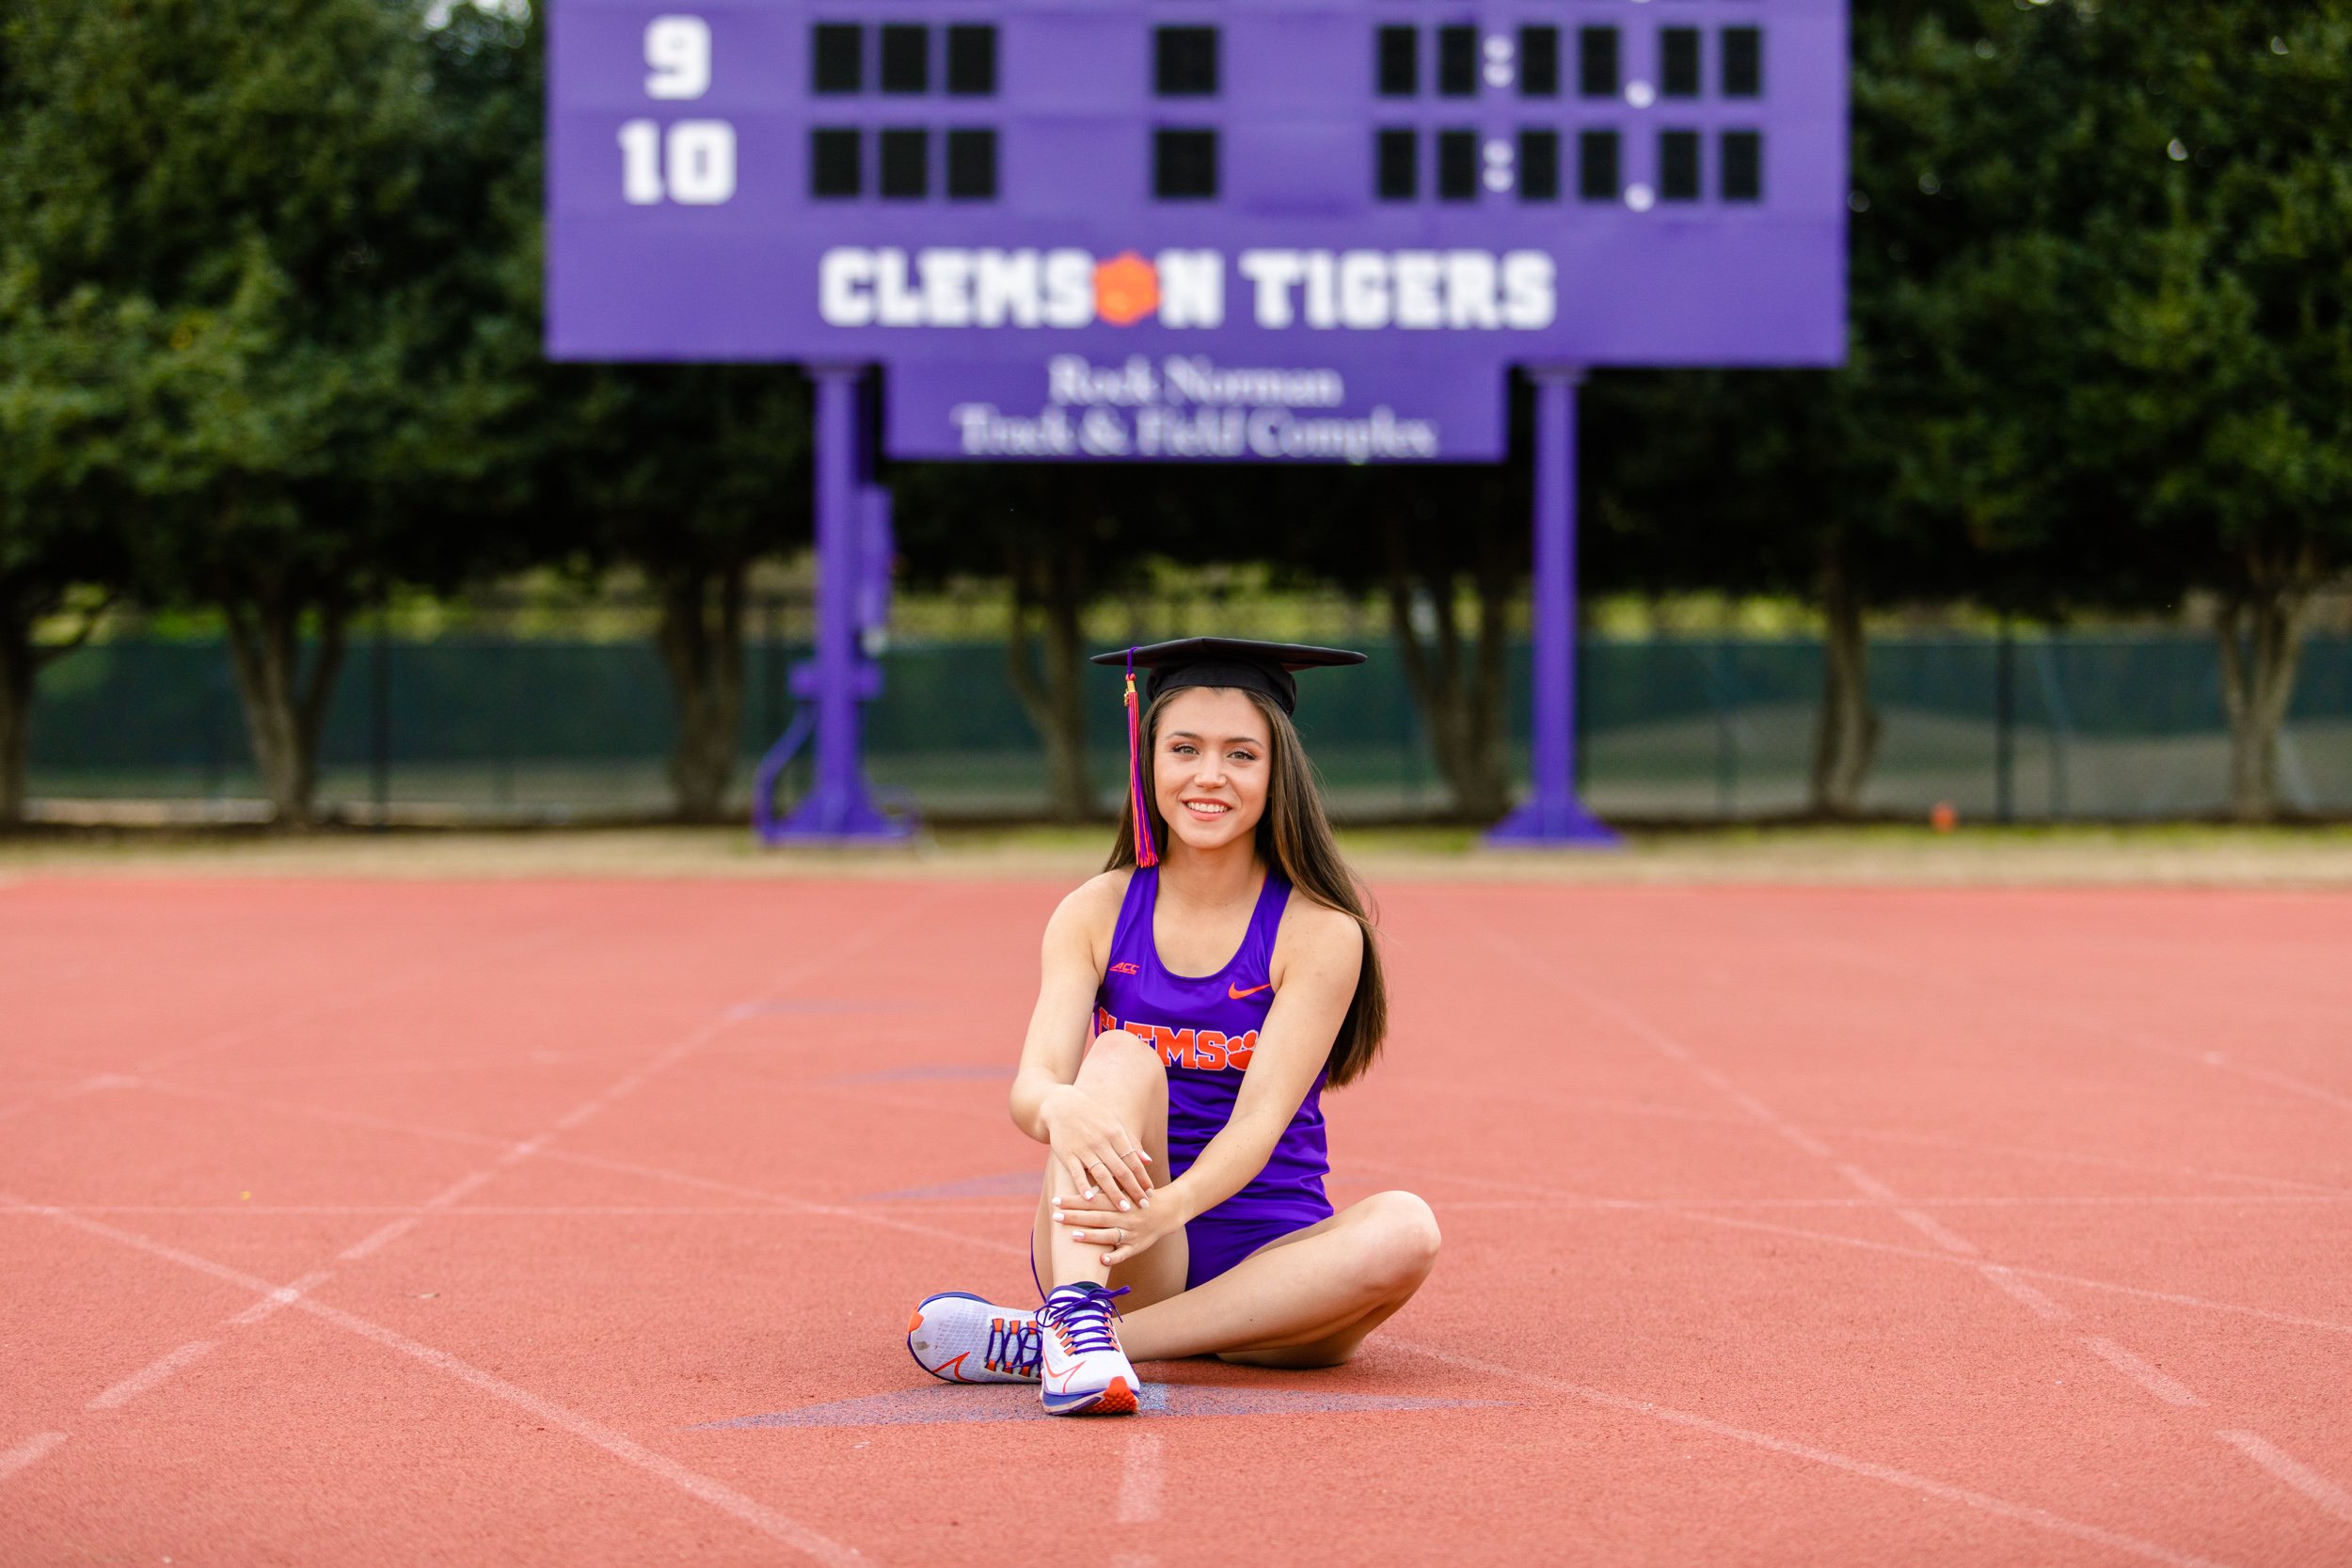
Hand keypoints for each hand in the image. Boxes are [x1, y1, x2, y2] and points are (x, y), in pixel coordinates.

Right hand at [1041, 1086, 1153, 1208]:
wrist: (1062, 1106)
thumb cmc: (1093, 1116)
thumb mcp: (1114, 1124)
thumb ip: (1131, 1143)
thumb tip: (1148, 1161)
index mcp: (1115, 1134)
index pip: (1133, 1160)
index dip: (1143, 1178)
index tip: (1150, 1193)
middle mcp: (1101, 1142)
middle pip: (1121, 1170)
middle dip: (1134, 1189)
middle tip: (1143, 1206)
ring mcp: (1084, 1149)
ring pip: (1102, 1174)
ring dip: (1114, 1193)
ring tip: (1124, 1209)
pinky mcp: (1068, 1154)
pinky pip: (1077, 1172)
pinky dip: (1083, 1186)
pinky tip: (1091, 1199)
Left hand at [1055, 1187, 1184, 1267]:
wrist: (1168, 1209)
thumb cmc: (1139, 1196)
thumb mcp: (1125, 1185)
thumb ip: (1106, 1182)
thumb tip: (1081, 1169)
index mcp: (1118, 1200)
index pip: (1092, 1200)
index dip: (1074, 1200)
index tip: (1056, 1200)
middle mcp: (1123, 1215)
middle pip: (1096, 1216)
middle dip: (1075, 1216)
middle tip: (1055, 1216)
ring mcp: (1130, 1232)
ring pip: (1108, 1234)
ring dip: (1091, 1235)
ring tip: (1073, 1235)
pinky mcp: (1136, 1246)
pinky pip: (1124, 1253)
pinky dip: (1114, 1257)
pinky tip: (1102, 1260)